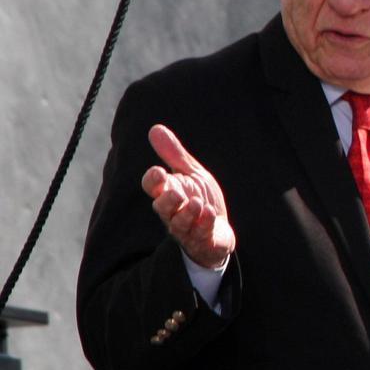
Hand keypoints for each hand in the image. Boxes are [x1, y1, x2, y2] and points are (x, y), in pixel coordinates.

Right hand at [141, 124, 235, 268]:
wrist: (218, 229)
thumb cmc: (200, 198)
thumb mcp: (191, 174)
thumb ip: (174, 155)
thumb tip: (155, 128)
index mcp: (167, 193)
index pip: (152, 187)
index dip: (153, 181)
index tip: (159, 171)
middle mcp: (173, 213)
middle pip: (162, 208)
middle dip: (168, 201)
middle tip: (177, 193)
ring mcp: (186, 229)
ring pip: (180, 224)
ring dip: (188, 214)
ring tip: (197, 203)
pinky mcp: (202, 240)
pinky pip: (200, 234)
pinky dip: (205, 224)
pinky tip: (210, 213)